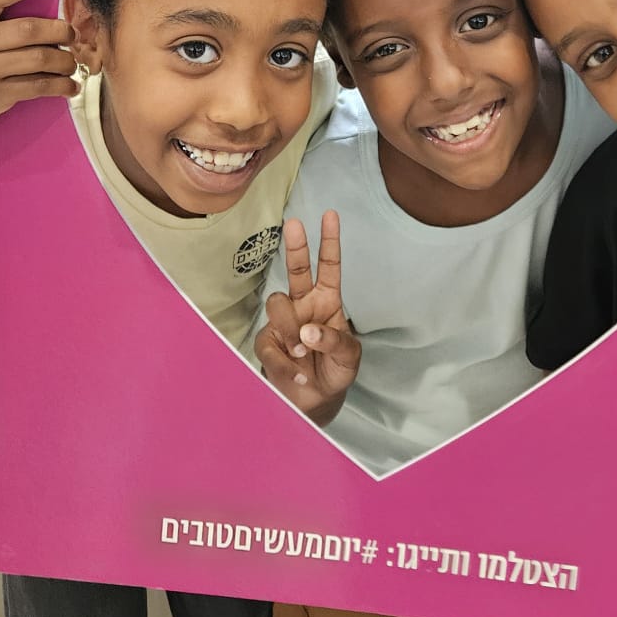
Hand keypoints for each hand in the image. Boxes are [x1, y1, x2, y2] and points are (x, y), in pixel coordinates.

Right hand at [255, 211, 359, 423]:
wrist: (315, 401)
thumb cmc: (336, 370)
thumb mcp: (349, 357)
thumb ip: (333, 341)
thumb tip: (306, 332)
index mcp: (328, 301)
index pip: (329, 267)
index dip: (330, 241)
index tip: (330, 214)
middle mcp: (303, 305)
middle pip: (296, 269)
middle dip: (296, 245)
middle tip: (294, 223)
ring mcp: (282, 322)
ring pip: (277, 304)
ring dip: (290, 329)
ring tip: (303, 354)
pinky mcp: (267, 343)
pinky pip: (269, 344)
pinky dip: (284, 363)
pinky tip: (297, 374)